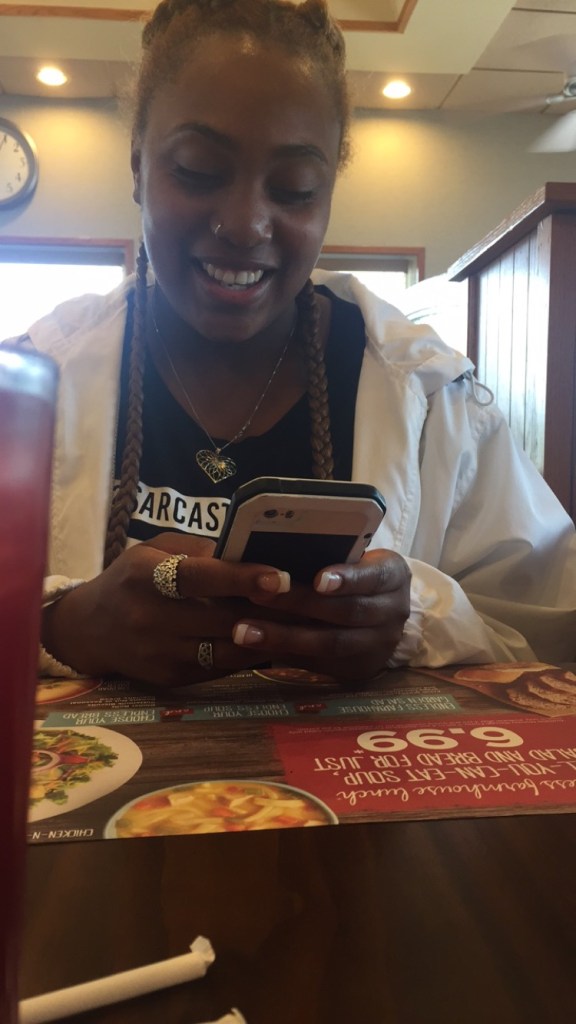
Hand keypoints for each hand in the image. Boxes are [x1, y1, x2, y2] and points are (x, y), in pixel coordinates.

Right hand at [42, 533, 292, 687]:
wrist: (88, 629)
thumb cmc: (131, 578)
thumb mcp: (154, 550)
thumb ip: (199, 549)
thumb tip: (251, 549)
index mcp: (145, 575)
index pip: (198, 577)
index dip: (240, 578)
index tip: (280, 577)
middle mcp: (149, 617)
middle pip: (221, 619)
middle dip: (271, 612)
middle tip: (314, 602)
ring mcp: (159, 653)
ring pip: (228, 650)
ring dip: (269, 639)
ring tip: (305, 624)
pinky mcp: (170, 679)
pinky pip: (221, 669)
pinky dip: (250, 656)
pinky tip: (276, 643)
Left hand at [231, 549, 410, 682]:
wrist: (380, 610)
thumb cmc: (353, 570)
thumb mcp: (355, 555)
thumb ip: (327, 553)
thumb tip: (275, 545)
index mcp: (393, 576)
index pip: (372, 577)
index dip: (346, 579)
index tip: (317, 579)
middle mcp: (393, 613)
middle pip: (346, 612)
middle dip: (300, 604)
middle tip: (256, 595)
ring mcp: (378, 646)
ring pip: (330, 644)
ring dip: (283, 637)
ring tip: (244, 631)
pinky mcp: (357, 669)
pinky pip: (318, 664)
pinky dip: (284, 654)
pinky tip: (254, 647)